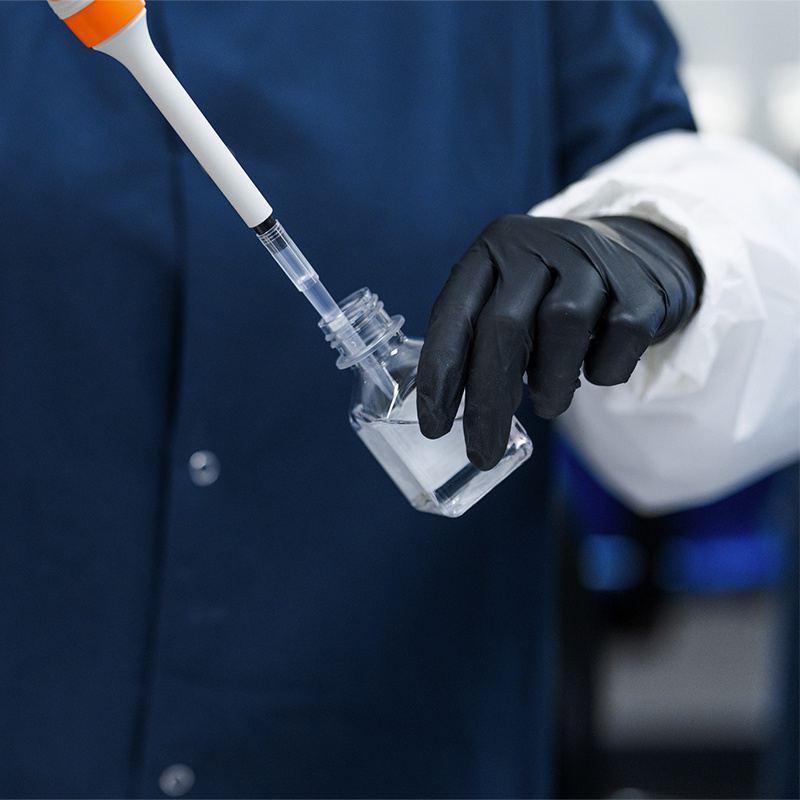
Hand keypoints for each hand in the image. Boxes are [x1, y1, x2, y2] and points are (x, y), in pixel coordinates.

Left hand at [416, 214, 702, 469]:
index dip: (440, 373)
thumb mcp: (509, 298)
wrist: (640, 255)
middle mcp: (536, 246)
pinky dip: (603, 370)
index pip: (454, 314)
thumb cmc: (555, 292)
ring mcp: (592, 258)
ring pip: (560, 326)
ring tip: (547, 405)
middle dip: (487, 402)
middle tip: (482, 453)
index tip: (434, 426)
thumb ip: (480, 338)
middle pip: (503, 327)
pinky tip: (594, 371)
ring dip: (549, 384)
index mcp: (491, 250)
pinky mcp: (640, 283)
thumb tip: (453, 411)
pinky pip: (619, 336)